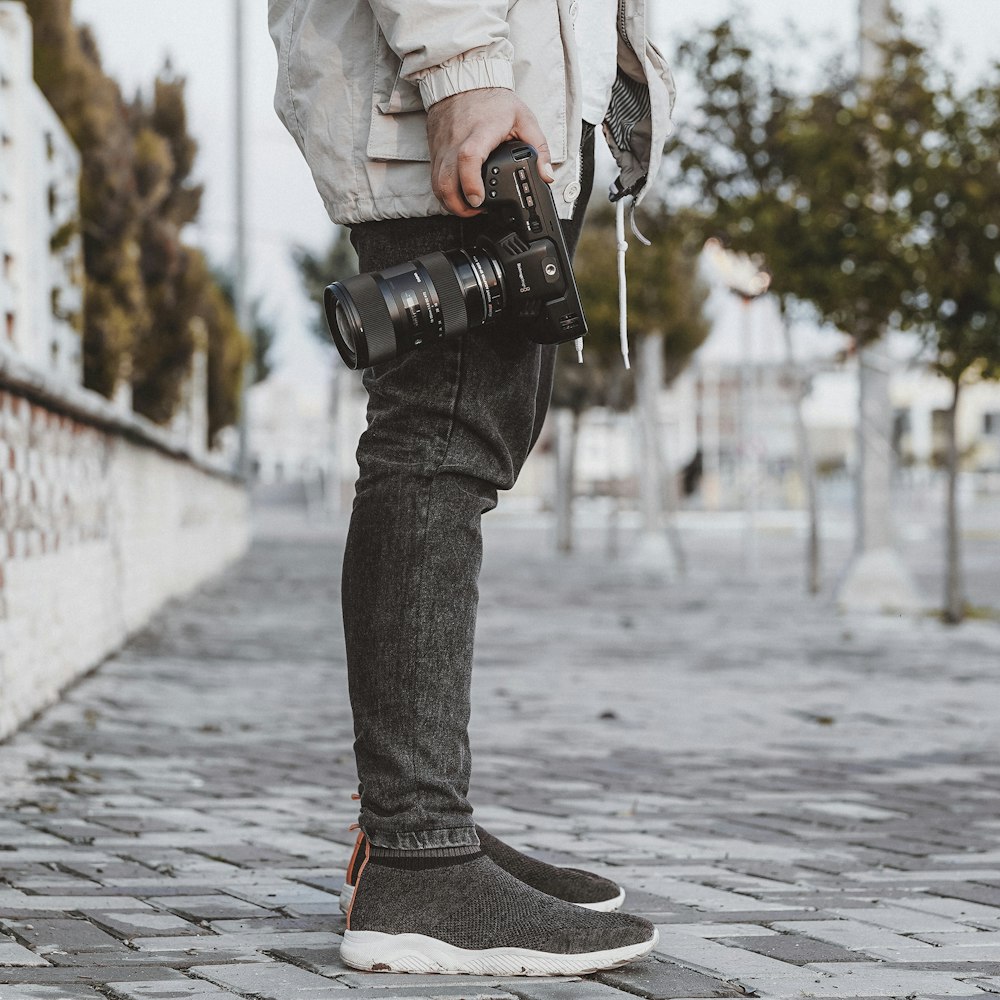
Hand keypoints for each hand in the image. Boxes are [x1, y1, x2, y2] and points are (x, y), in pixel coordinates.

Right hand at [426, 88, 553, 217]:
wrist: (463, 82)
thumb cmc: (493, 101)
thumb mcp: (524, 119)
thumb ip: (539, 148)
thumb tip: (547, 175)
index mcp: (480, 132)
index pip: (468, 158)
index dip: (471, 183)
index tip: (479, 200)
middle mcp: (456, 142)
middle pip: (447, 181)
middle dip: (459, 205)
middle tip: (478, 209)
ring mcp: (443, 149)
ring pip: (438, 185)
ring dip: (451, 203)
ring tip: (470, 207)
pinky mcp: (436, 153)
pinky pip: (435, 180)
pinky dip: (445, 193)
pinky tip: (459, 197)